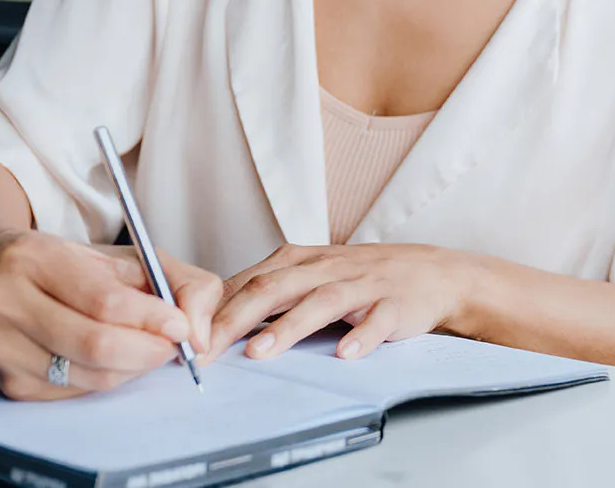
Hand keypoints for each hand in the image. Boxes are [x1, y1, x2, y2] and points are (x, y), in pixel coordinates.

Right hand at [0, 229, 221, 400]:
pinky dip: (104, 378)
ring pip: (87, 375)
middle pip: (95, 345)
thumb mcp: (126, 254)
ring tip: (144, 348)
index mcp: (33, 258)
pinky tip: (108, 358)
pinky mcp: (6, 381)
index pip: (104, 301)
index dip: (152, 319)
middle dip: (148, 351)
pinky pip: (73, 392)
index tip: (181, 326)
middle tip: (172, 346)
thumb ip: (180, 281)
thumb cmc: (69, 265)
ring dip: (131, 368)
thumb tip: (199, 333)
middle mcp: (5, 302)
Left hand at [205, 243, 473, 363]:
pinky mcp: (393, 304)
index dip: (213, 310)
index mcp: (299, 261)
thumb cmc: (360, 278)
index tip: (185, 338)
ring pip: (321, 302)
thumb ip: (265, 294)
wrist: (430, 273)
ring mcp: (361, 285)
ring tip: (261, 350)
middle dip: (235, 318)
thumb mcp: (309, 276)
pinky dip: (361, 336)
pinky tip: (345, 353)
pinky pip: (377, 321)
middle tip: (206, 348)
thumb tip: (210, 320)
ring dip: (289, 327)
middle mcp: (326, 268)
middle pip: (274, 287)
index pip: (247, 281)